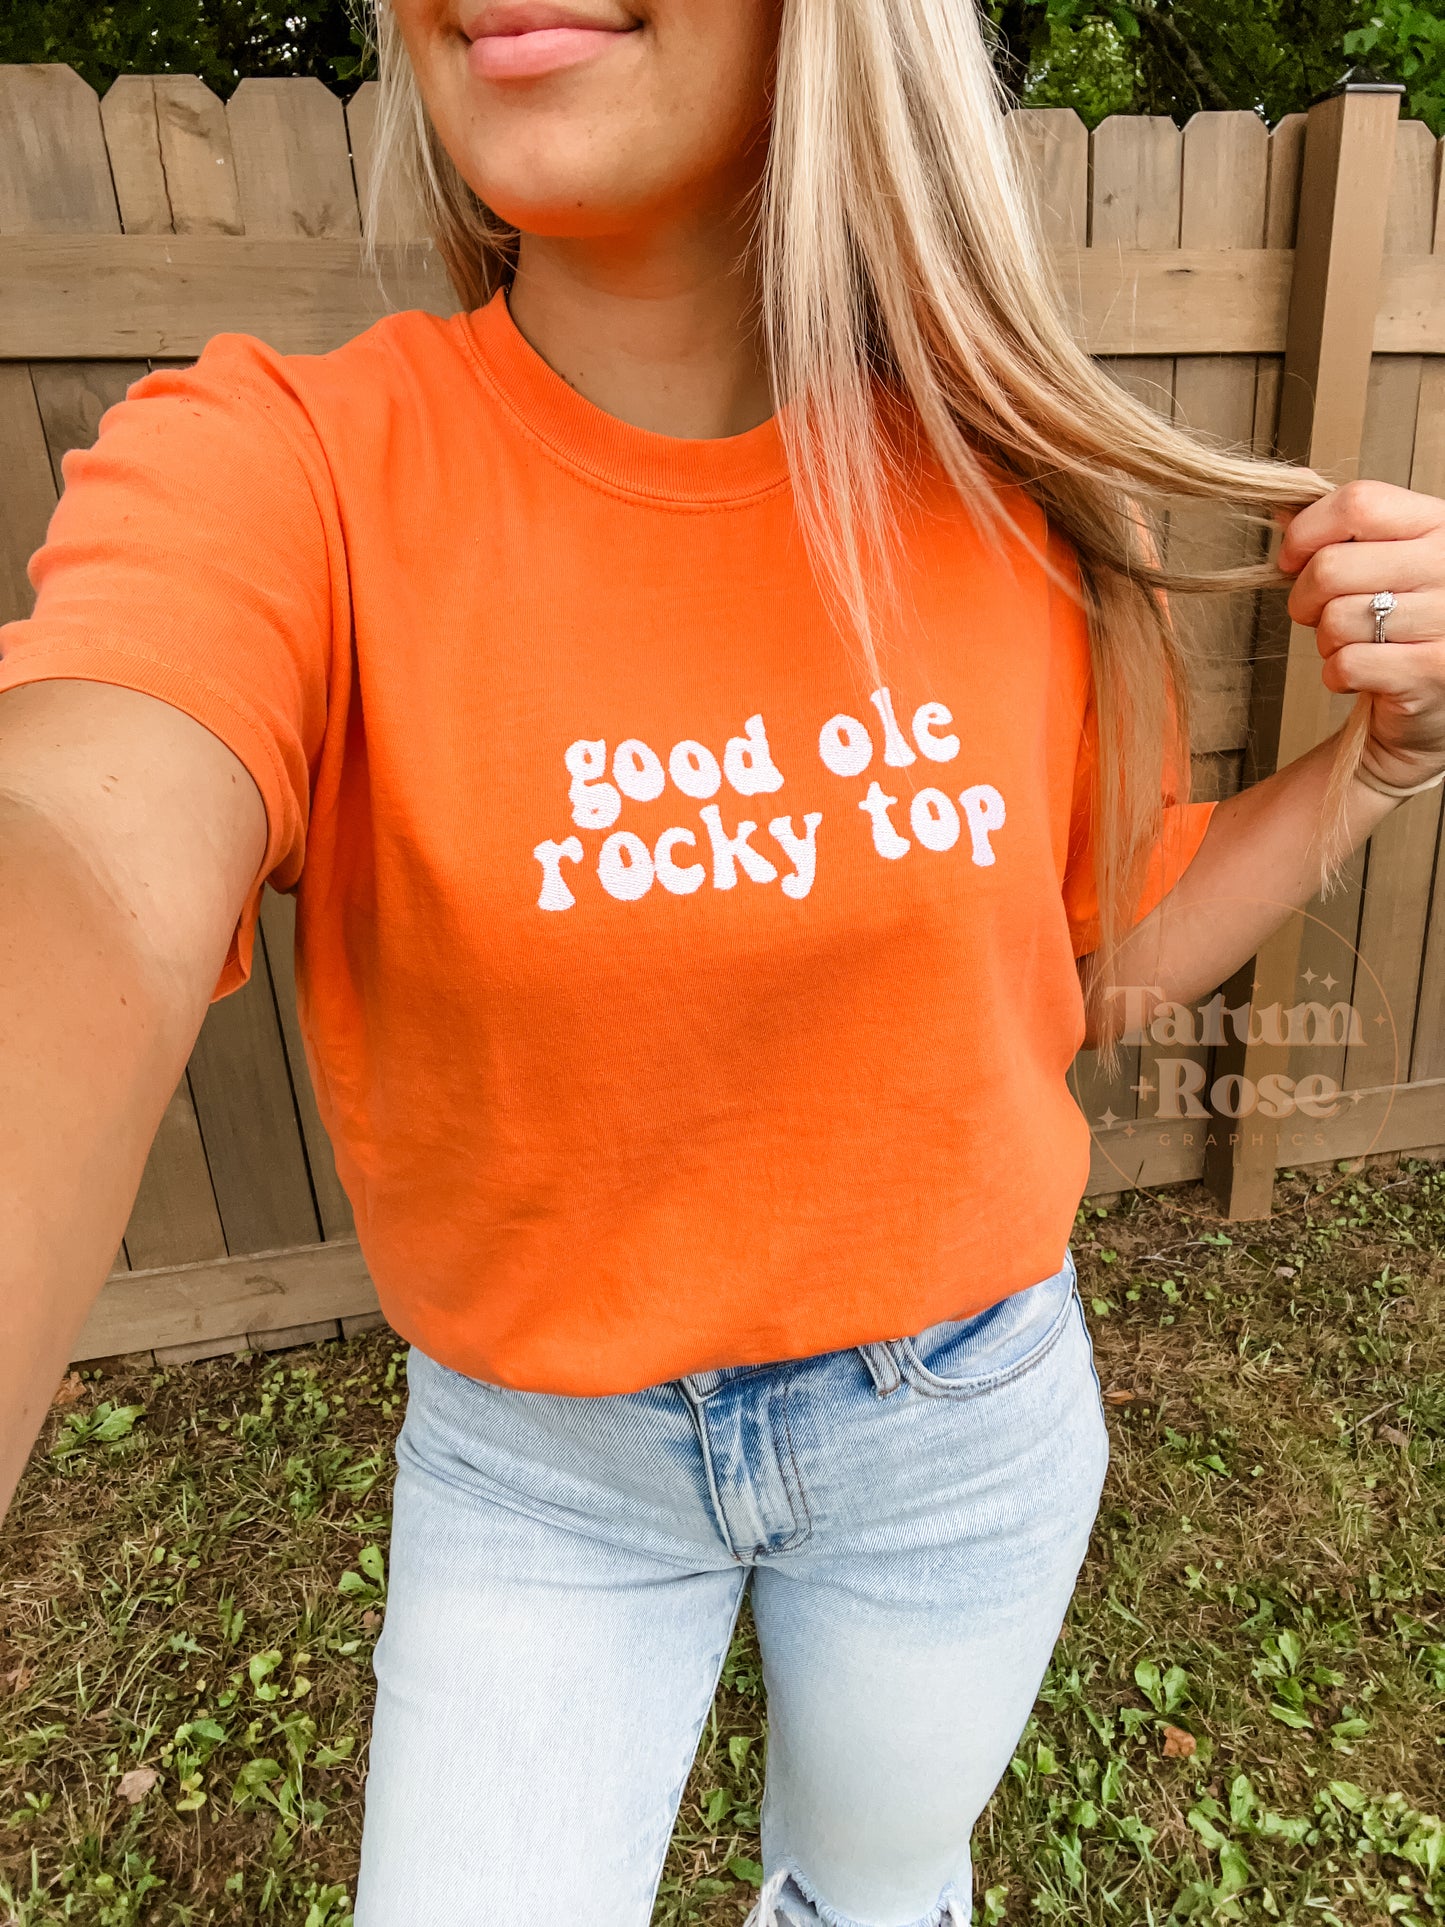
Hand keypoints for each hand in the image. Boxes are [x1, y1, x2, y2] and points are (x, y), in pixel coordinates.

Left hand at [1277, 479, 1444, 790]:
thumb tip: (1286, 491)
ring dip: (1326, 640)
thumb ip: (1341, 526)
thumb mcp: (1387, 558)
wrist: (1437, 696)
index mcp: (1440, 524)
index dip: (1307, 531)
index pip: (1359, 503)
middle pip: (1331, 567)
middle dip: (1304, 598)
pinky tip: (1361, 673)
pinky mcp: (1430, 670)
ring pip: (1334, 620)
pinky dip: (1337, 674)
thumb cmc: (1406, 620)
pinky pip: (1346, 664)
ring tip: (1352, 643)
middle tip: (1316, 614)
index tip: (1291, 560)